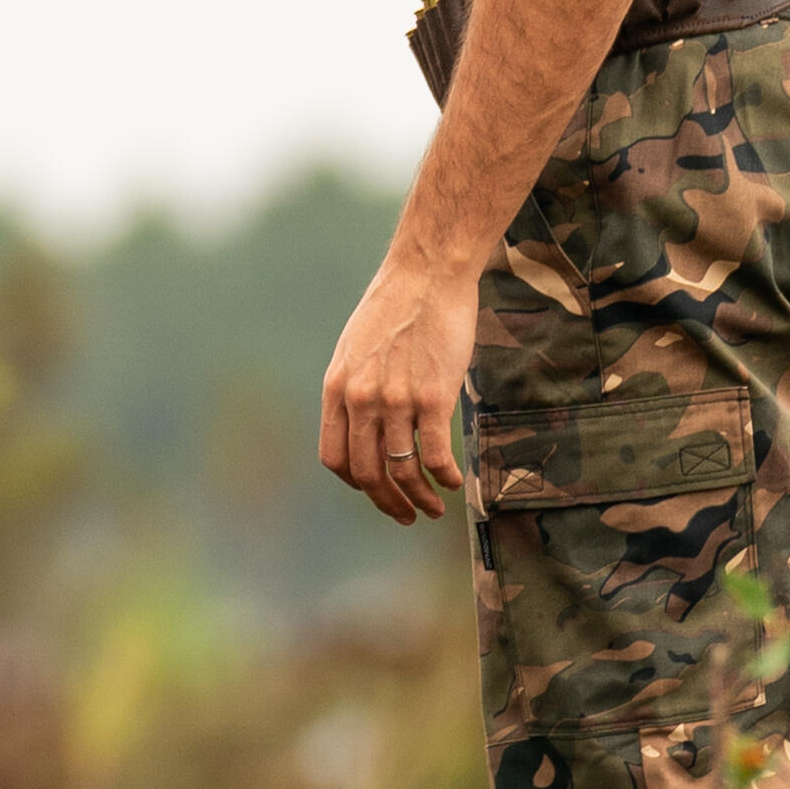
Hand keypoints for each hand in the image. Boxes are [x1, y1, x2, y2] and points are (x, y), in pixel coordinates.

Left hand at [316, 255, 475, 525]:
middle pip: (367, 473)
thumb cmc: (396, 305)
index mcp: (337, 388)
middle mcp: (360, 399)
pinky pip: (435, 456)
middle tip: (406, 515)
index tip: (375, 489)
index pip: (335, 458)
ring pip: (402, 471)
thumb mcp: (355, 347)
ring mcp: (396, 400)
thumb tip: (365, 420)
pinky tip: (454, 483)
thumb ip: (355, 386)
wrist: (427, 273)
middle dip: (388, 503)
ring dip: (419, 499)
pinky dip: (445, 478)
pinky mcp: (433, 397)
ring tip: (433, 508)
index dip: (355, 483)